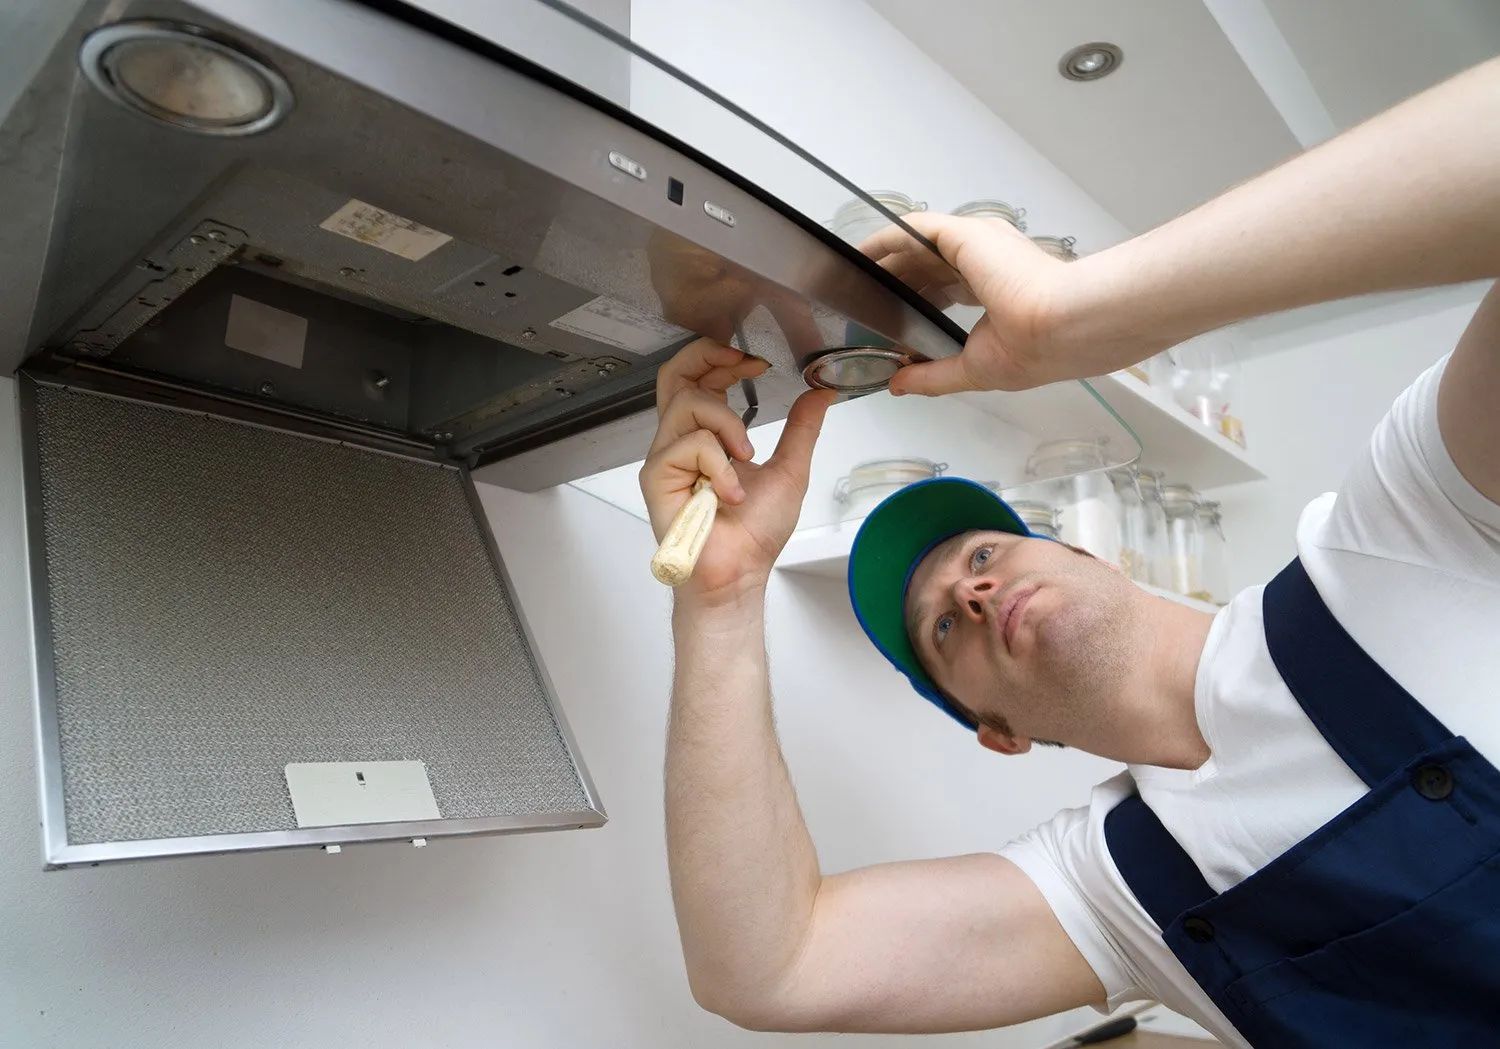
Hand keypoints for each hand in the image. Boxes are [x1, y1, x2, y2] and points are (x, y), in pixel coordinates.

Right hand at [640, 339, 835, 603]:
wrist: (739, 571)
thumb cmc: (754, 533)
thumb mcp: (790, 469)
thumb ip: (801, 429)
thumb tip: (822, 393)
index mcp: (707, 435)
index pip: (700, 378)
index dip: (722, 358)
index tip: (757, 363)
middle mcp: (681, 440)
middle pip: (675, 375)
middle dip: (709, 357)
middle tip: (745, 364)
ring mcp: (666, 457)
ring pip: (689, 403)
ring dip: (729, 424)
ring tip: (746, 458)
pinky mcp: (657, 475)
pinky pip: (690, 444)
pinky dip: (720, 466)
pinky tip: (730, 494)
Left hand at [860, 213, 1079, 393]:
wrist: (1057, 327)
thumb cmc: (1033, 348)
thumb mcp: (973, 368)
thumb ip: (933, 374)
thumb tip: (898, 383)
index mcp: (997, 288)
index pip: (947, 290)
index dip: (916, 303)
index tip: (890, 320)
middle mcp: (987, 261)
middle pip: (928, 268)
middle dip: (896, 284)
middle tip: (860, 302)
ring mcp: (976, 244)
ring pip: (918, 248)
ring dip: (885, 261)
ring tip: (851, 277)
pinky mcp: (964, 234)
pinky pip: (914, 231)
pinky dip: (885, 240)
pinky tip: (861, 252)